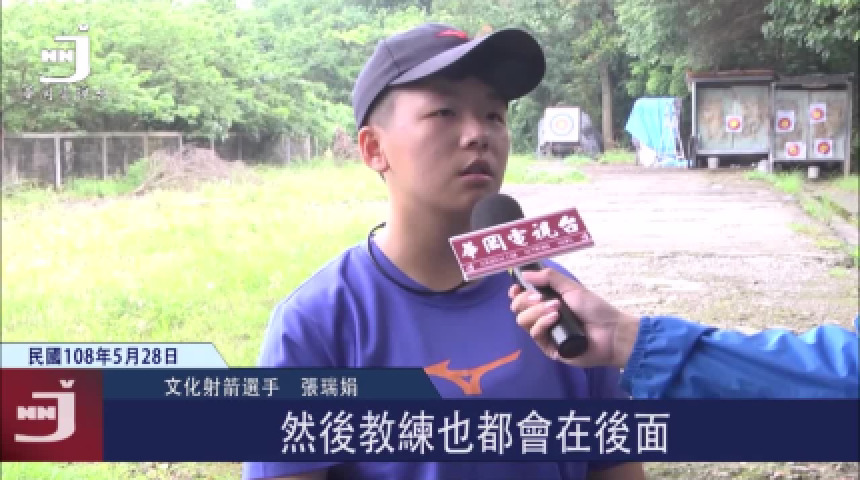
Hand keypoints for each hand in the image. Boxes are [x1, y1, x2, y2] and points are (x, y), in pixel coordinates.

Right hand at [508, 268, 639, 368]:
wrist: (611, 332)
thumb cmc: (594, 309)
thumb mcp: (572, 288)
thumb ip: (549, 278)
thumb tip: (524, 273)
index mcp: (546, 303)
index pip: (522, 298)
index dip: (516, 293)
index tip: (517, 287)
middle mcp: (542, 318)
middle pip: (518, 309)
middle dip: (526, 300)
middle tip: (541, 297)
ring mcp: (545, 334)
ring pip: (523, 321)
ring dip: (536, 311)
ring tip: (556, 308)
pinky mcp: (548, 348)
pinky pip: (535, 334)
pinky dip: (542, 323)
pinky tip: (555, 318)